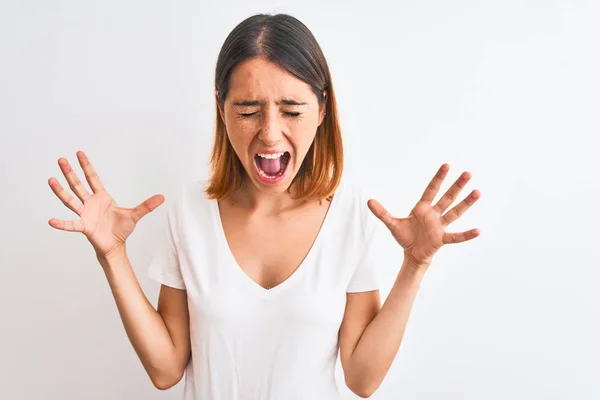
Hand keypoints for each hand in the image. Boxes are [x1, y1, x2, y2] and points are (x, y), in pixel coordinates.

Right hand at [48, 150, 164, 259]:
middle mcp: (90, 203)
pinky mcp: (84, 227)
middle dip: (70, 172)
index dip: (86, 166)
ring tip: (51, 180)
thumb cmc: (121, 229)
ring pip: (70, 200)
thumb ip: (147, 205)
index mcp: (102, 197)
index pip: (92, 178)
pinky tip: (51, 221)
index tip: (79, 153)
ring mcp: (85, 214)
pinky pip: (71, 225)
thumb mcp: (135, 215)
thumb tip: (162, 196)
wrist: (115, 245)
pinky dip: (62, 224)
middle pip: (78, 185)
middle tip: (61, 159)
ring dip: (60, 191)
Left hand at [368, 163, 480, 268]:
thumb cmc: (405, 236)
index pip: (431, 190)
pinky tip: (478, 231)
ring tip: (477, 192)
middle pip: (447, 197)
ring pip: (455, 212)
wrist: (411, 254)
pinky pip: (456, 236)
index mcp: (422, 208)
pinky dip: (466, 234)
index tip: (446, 165)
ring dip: (466, 203)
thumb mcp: (392, 223)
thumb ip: (381, 212)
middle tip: (467, 173)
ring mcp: (440, 226)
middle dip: (456, 186)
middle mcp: (434, 214)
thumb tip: (369, 201)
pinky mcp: (442, 239)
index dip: (438, 178)